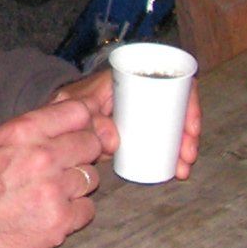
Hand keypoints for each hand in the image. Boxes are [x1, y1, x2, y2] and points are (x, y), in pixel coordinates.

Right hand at [0, 98, 104, 247]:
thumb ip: (31, 128)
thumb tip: (64, 118)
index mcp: (25, 132)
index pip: (77, 112)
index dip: (82, 124)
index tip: (79, 133)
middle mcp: (43, 156)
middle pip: (91, 143)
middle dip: (80, 154)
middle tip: (64, 167)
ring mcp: (55, 188)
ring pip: (91, 177)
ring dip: (77, 185)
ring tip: (53, 193)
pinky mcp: (61, 219)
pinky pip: (88, 208)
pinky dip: (75, 212)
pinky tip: (55, 212)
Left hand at [55, 65, 202, 180]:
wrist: (56, 117)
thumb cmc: (68, 105)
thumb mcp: (78, 108)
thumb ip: (91, 120)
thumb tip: (113, 140)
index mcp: (133, 78)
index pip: (173, 82)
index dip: (188, 105)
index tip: (190, 130)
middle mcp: (143, 92)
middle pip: (178, 108)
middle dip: (188, 134)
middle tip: (188, 157)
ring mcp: (142, 111)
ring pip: (172, 126)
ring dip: (182, 147)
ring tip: (183, 169)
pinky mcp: (138, 129)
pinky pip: (160, 139)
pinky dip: (170, 153)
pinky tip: (176, 169)